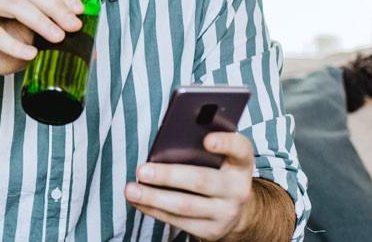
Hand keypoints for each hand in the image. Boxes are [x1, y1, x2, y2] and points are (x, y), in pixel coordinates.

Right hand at [0, 0, 83, 85]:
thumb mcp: (29, 41)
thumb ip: (50, 36)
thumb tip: (90, 47)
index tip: (80, 10)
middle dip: (56, 8)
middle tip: (73, 26)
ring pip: (14, 4)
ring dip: (40, 21)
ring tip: (57, 38)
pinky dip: (14, 44)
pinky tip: (30, 55)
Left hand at [124, 132, 255, 240]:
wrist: (237, 209)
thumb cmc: (217, 171)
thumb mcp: (219, 157)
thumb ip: (199, 146)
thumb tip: (165, 142)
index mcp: (241, 163)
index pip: (240, 149)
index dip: (225, 143)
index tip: (207, 139)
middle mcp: (238, 189)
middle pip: (202, 181)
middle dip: (168, 176)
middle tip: (142, 170)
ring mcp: (226, 212)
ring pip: (185, 205)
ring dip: (153, 198)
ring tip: (131, 189)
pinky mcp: (212, 231)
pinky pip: (179, 221)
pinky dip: (154, 210)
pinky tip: (138, 201)